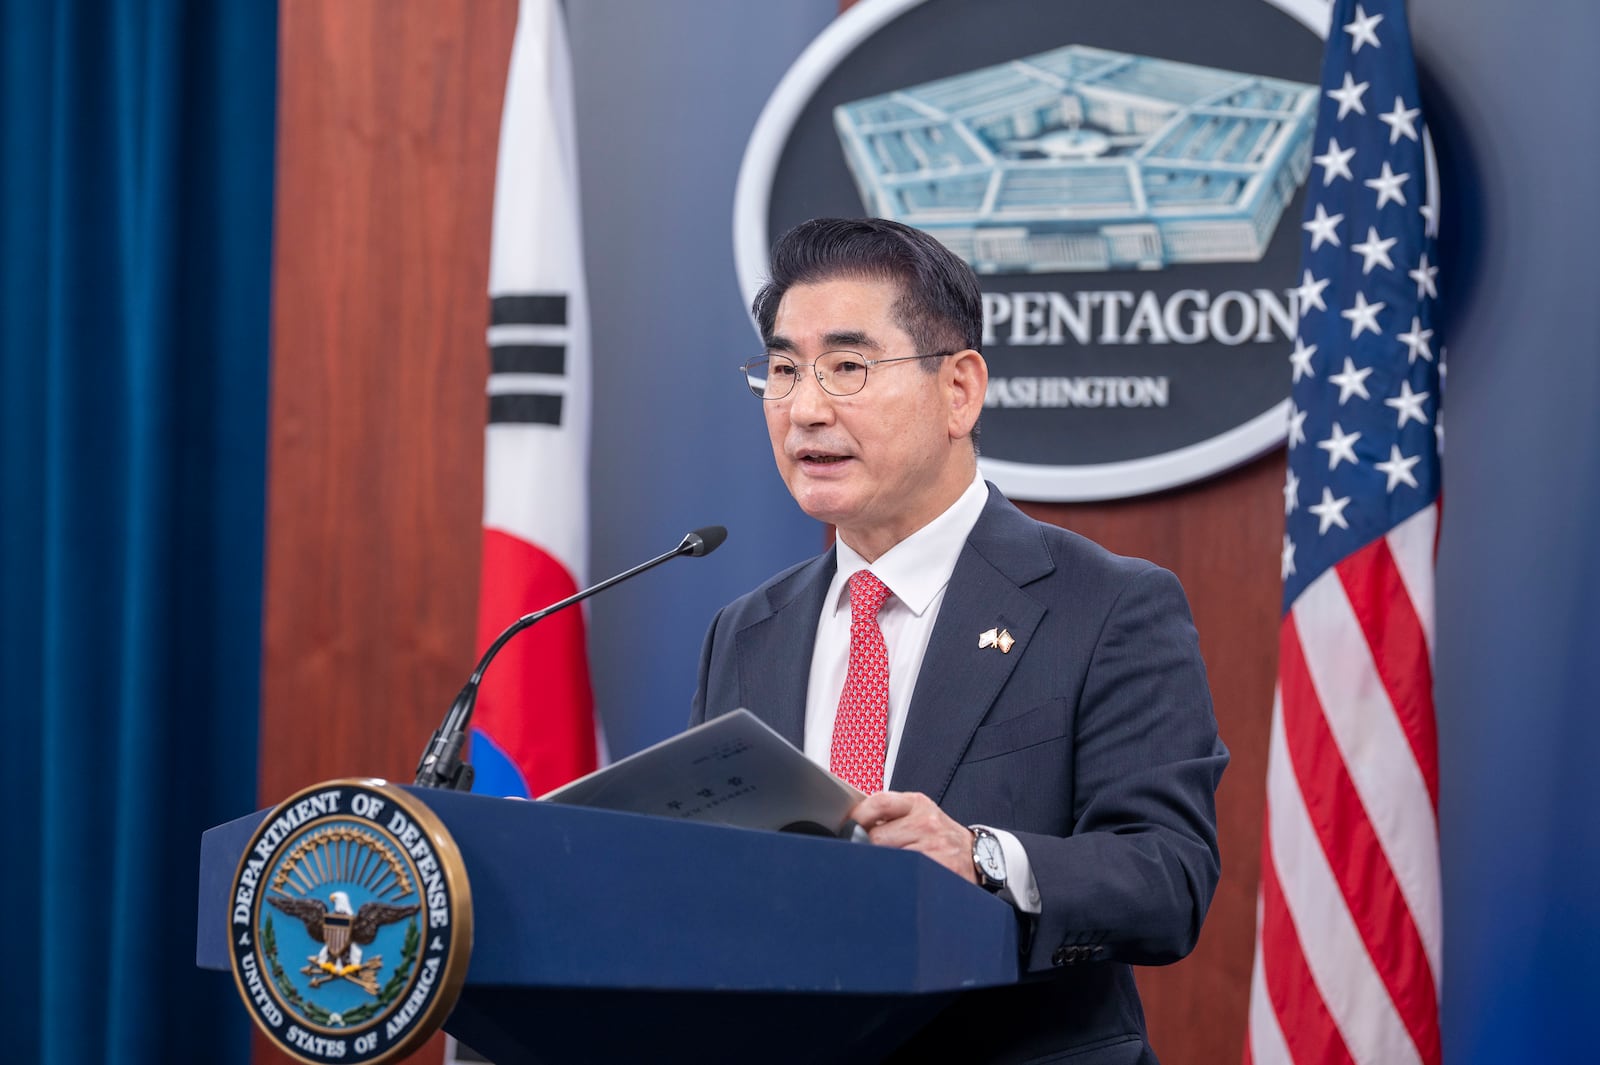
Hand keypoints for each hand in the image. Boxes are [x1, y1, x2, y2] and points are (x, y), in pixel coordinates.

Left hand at [849, 790, 975, 882]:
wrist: (979, 854)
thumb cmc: (940, 835)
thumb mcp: (919, 814)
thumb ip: (890, 815)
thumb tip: (850, 824)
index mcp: (917, 804)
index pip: (878, 803)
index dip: (856, 817)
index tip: (844, 828)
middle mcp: (926, 823)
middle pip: (877, 837)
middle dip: (865, 848)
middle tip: (860, 856)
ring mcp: (934, 847)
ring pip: (888, 860)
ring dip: (878, 866)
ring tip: (880, 869)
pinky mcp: (939, 870)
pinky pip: (904, 876)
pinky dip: (894, 879)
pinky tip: (894, 880)